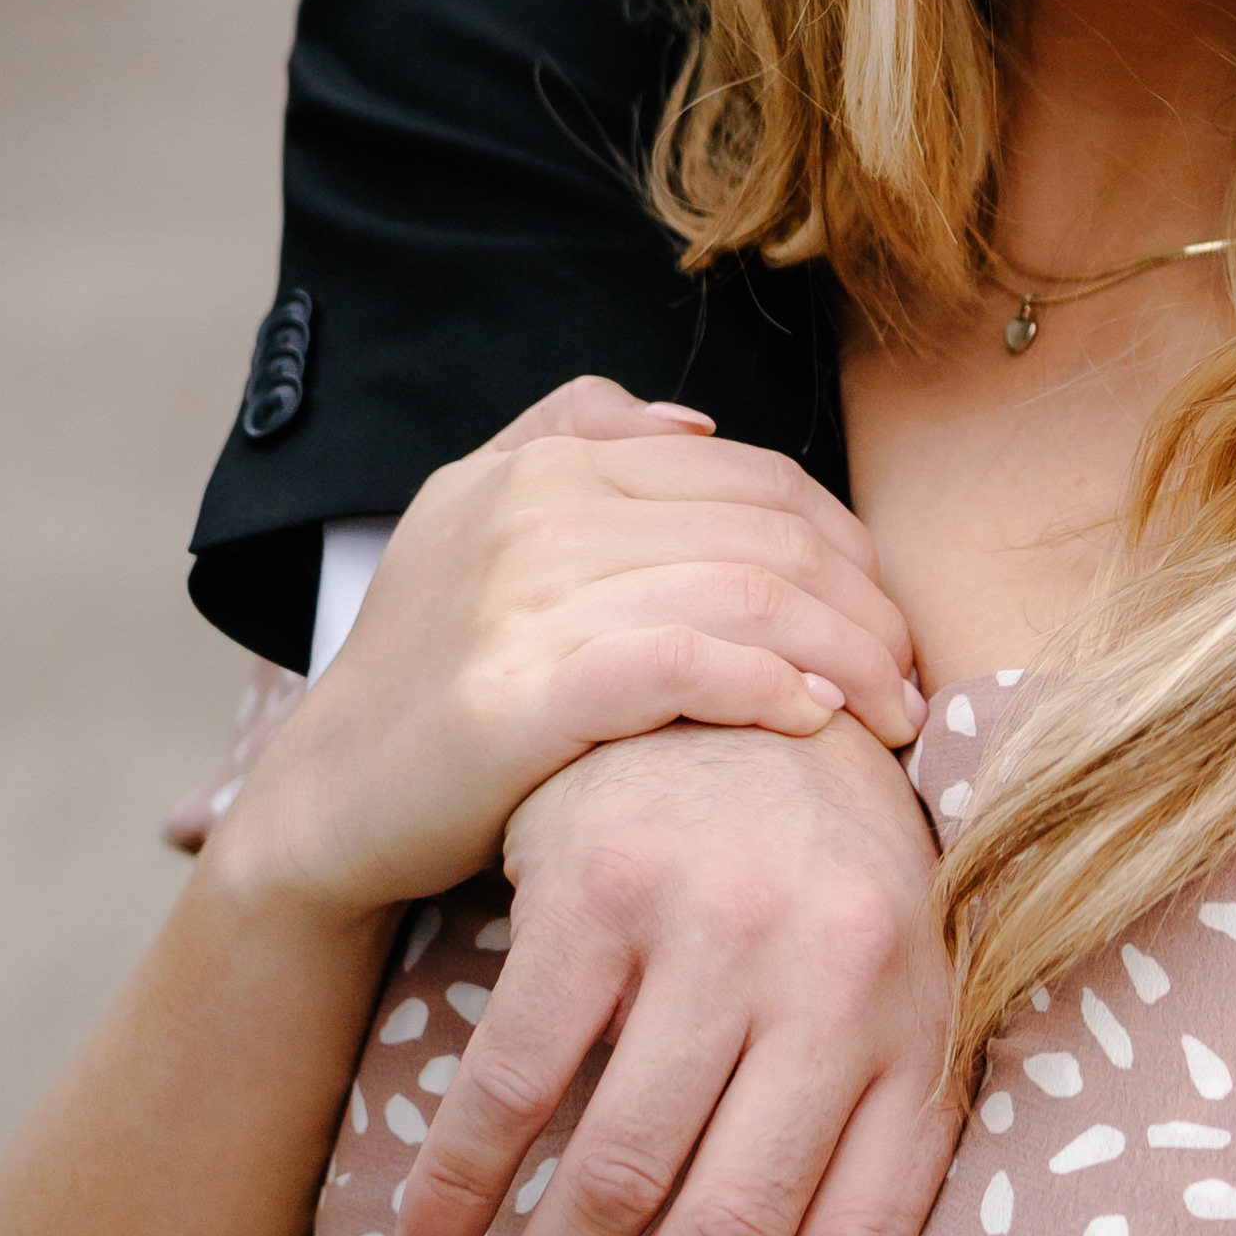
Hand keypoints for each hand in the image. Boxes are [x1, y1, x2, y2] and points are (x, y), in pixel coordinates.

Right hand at [207, 376, 924, 937]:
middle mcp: (532, 513)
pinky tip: (817, 722)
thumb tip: (693, 425)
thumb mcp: (473, 526)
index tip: (887, 616)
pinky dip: (772, 687)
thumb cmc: (427, 681)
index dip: (847, 544)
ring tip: (892, 713)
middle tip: (912, 675)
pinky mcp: (517, 695)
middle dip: (867, 606)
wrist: (323, 810)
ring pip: (748, 593)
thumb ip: (569, 440)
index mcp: (542, 466)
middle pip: (769, 534)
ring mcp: (520, 599)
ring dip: (847, 656)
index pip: (754, 479)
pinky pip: (689, 664)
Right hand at [411, 712, 962, 1235]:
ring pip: (614, 1168)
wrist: (754, 679)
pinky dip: (459, 1180)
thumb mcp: (886, 998)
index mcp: (921, 1029)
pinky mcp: (606, 878)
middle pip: (726, 1228)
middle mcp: (839, 981)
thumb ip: (855, 1138)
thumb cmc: (823, 877)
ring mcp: (721, 924)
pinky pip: (517, 1072)